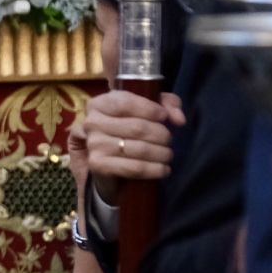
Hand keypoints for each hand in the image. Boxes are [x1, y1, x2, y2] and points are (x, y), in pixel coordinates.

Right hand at [69, 89, 185, 201]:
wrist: (109, 161)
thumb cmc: (129, 128)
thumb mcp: (148, 108)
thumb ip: (166, 104)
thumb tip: (178, 119)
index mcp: (100, 103)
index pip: (126, 103)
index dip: (150, 109)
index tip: (164, 117)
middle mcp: (92, 122)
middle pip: (137, 127)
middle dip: (161, 135)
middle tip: (168, 140)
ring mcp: (94, 144)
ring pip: (139, 149)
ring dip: (161, 153)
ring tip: (168, 155)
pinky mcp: (98, 165)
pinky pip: (134, 167)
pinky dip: (154, 169)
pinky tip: (163, 169)